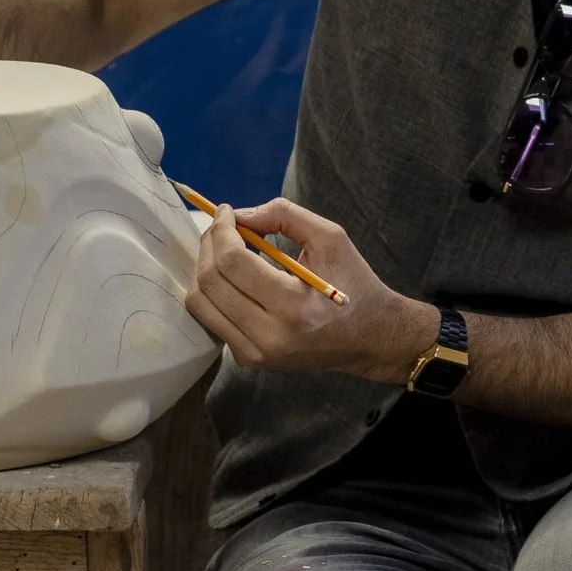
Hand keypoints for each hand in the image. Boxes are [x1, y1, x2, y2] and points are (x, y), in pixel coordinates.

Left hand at [185, 197, 436, 383]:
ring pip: (200, 303)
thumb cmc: (354, 283)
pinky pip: (211, 319)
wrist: (371, 339)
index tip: (227, 211)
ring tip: (224, 248)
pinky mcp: (249, 360)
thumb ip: (285, 216)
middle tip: (222, 226)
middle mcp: (268, 336)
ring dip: (204, 267)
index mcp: (292, 306)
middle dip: (209, 244)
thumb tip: (240, 215)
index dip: (221, 230)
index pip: (232, 262)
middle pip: (209, 282)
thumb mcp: (330, 238)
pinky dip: (213, 292)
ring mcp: (255, 353)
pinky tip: (232, 276)